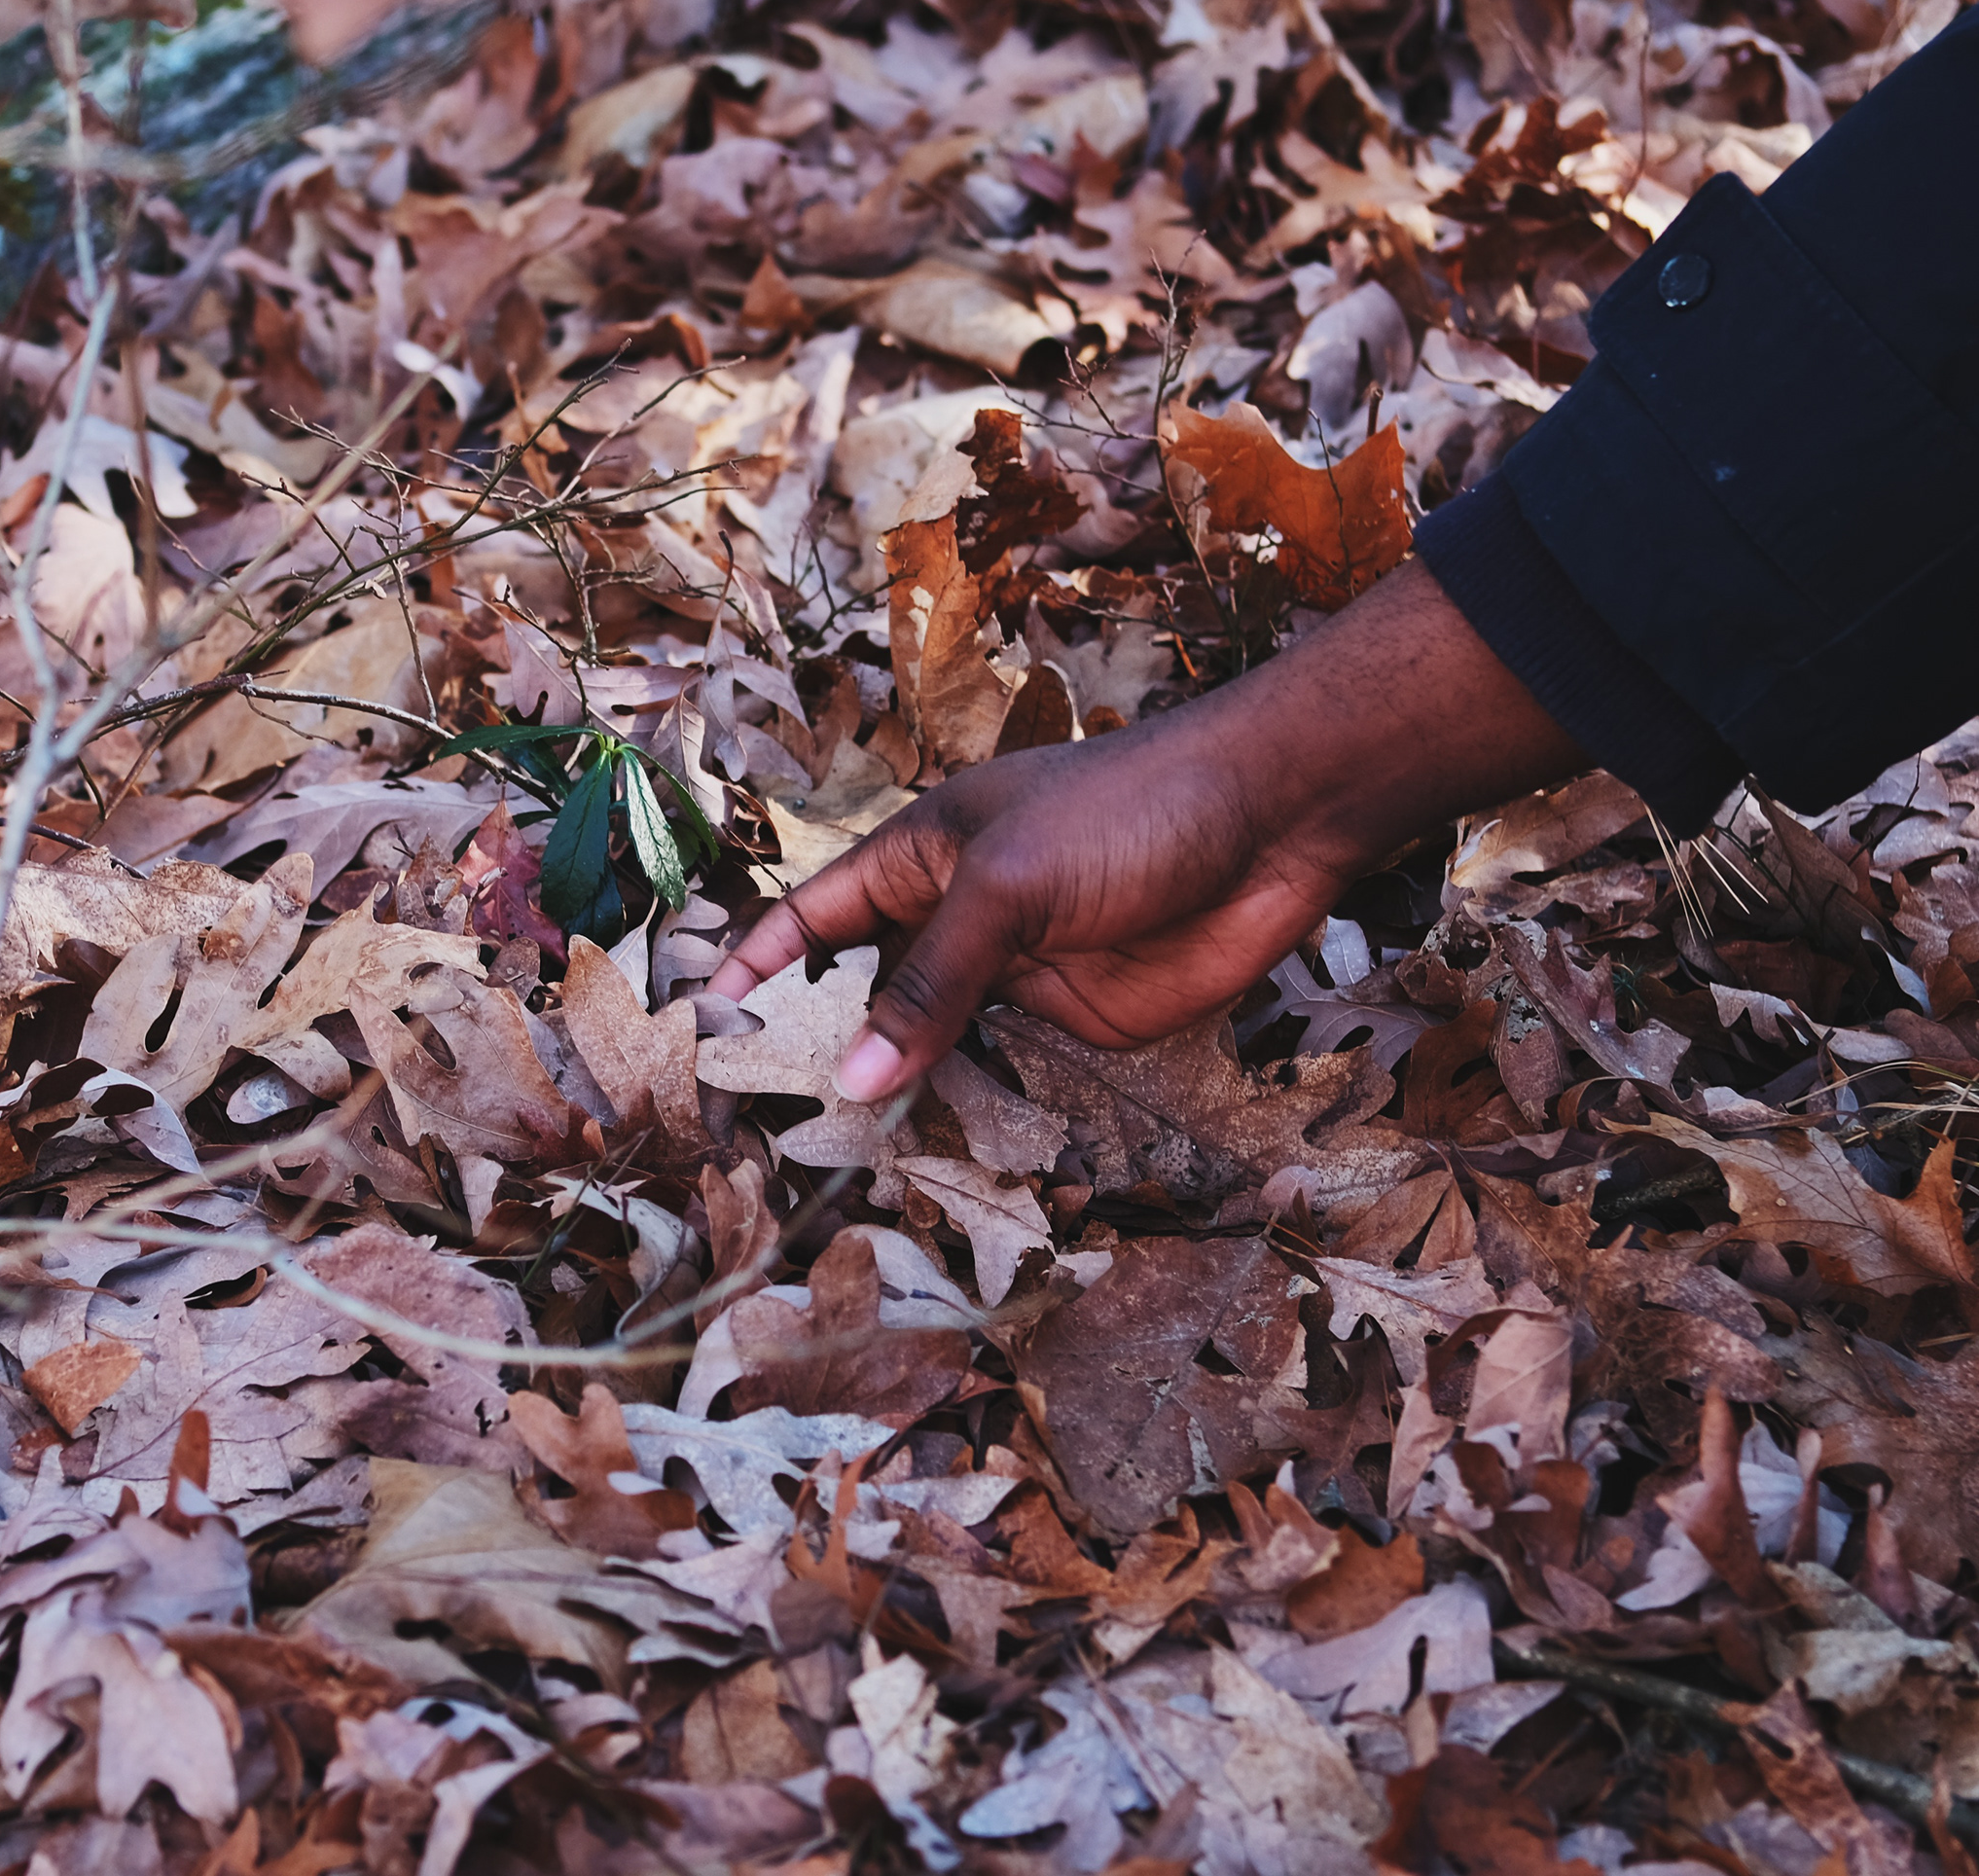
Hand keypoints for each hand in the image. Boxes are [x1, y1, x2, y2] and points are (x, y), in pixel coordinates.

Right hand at [712, 559, 1588, 1101]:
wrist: (1273, 821)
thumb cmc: (1128, 811)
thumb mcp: (1007, 886)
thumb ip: (928, 984)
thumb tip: (851, 1078)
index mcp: (915, 860)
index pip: (808, 921)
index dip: (754, 974)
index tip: (704, 1038)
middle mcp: (953, 922)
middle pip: (861, 998)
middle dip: (815, 1057)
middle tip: (760, 1137)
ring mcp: (1012, 978)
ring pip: (929, 1049)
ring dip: (891, 1098)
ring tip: (831, 1167)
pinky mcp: (1074, 1026)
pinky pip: (1001, 1079)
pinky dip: (967, 1117)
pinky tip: (929, 1161)